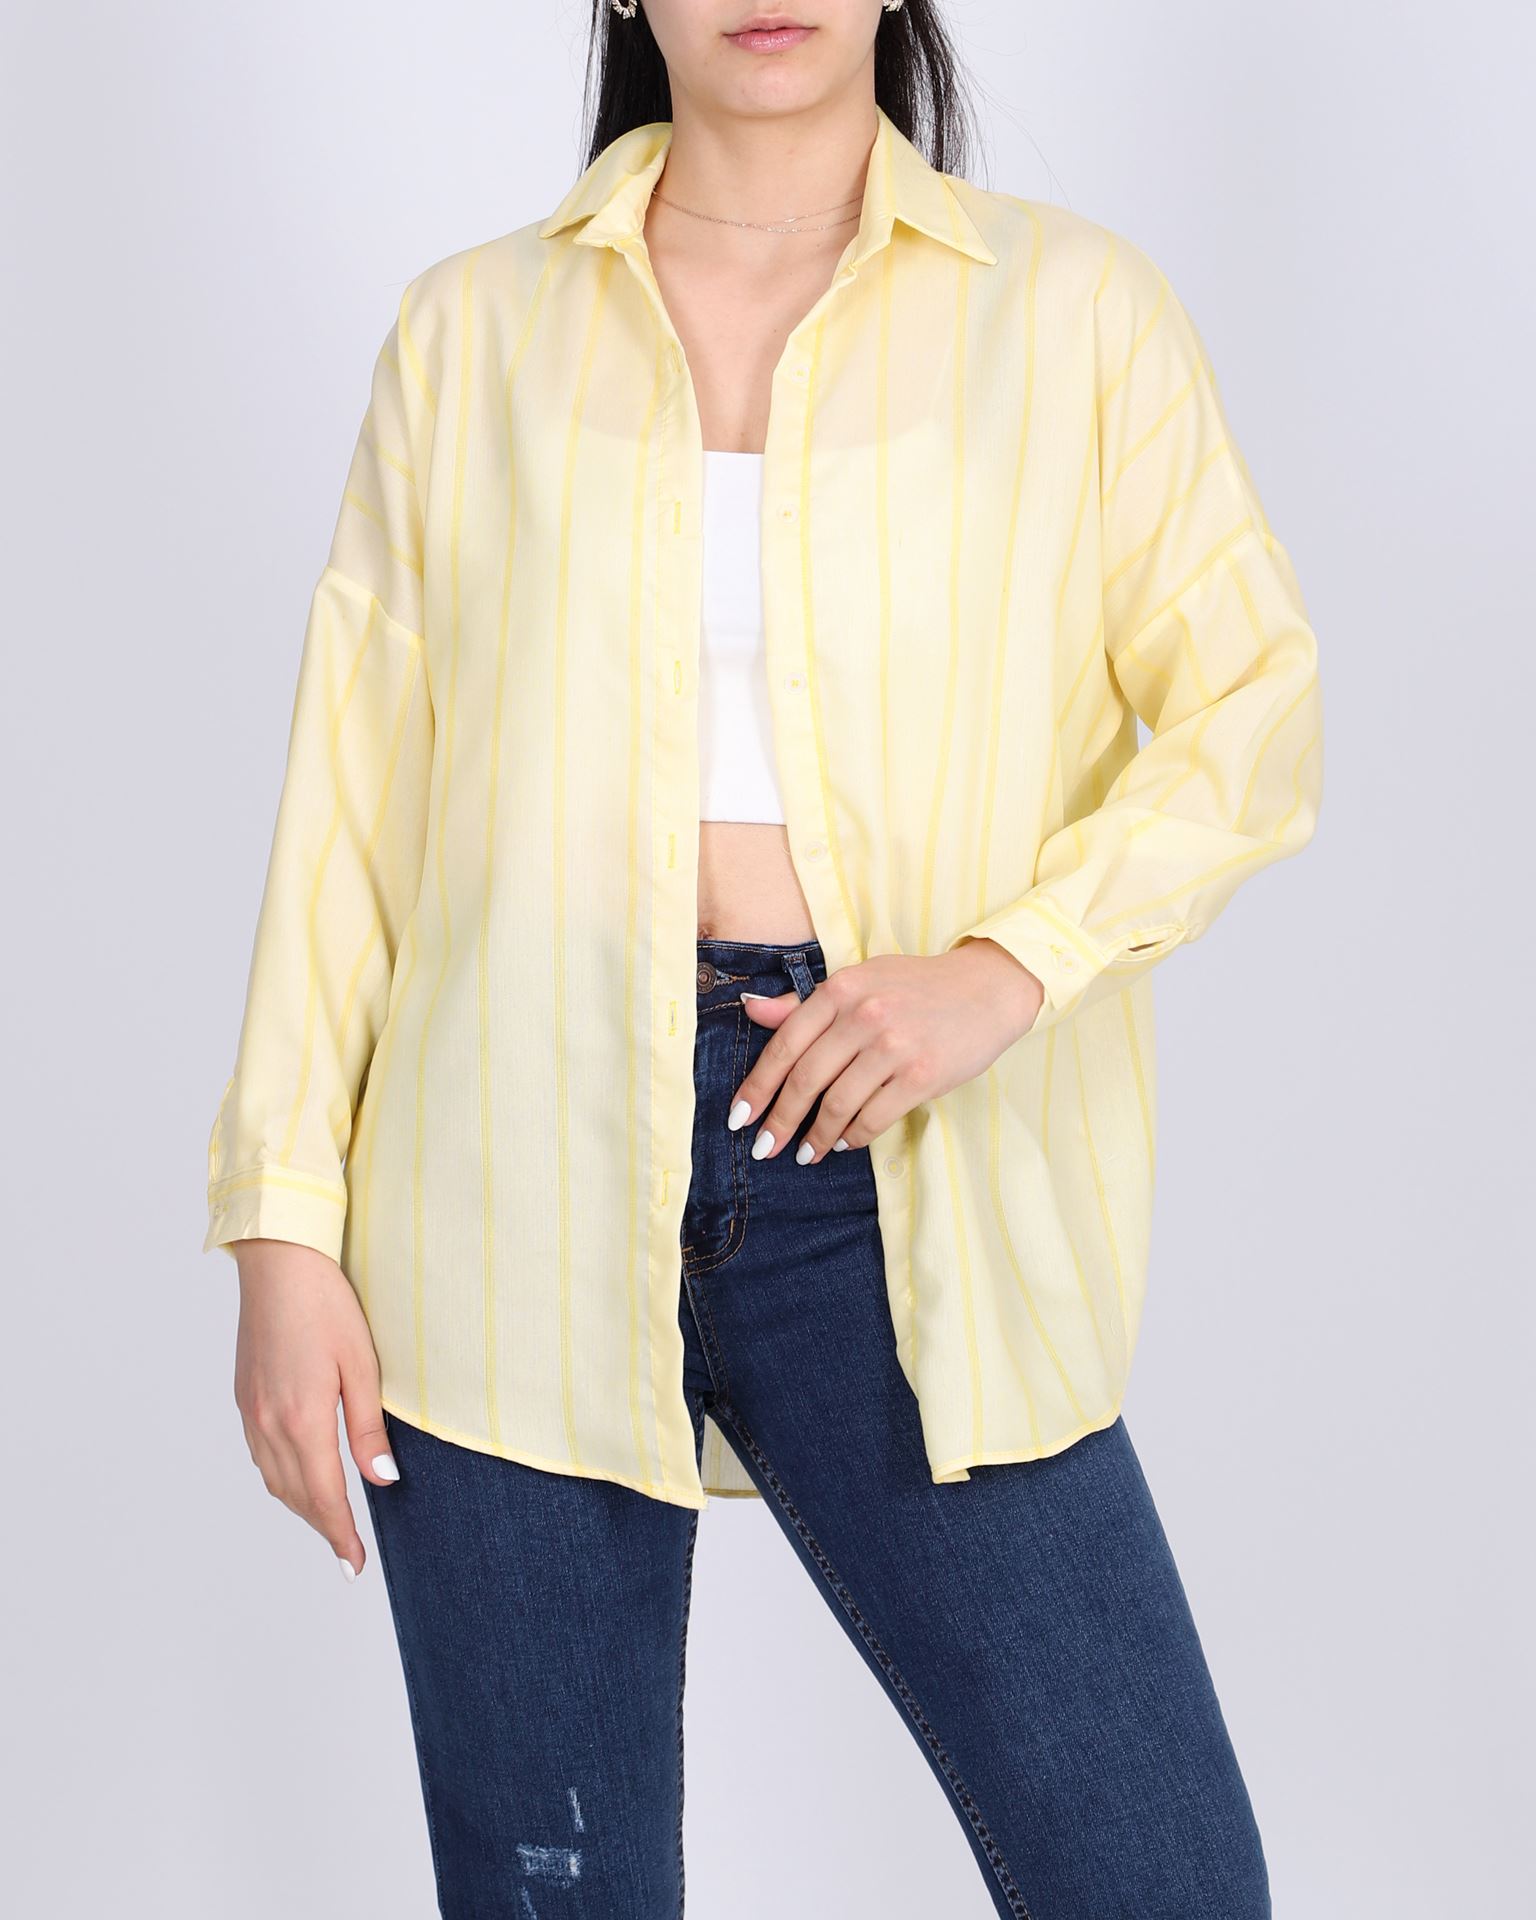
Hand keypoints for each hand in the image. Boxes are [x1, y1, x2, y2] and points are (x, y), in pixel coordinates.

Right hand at [232, 1239, 398, 1580]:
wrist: (278, 1263)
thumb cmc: (326, 1304)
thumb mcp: (361, 1364)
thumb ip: (368, 1427)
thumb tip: (382, 1479)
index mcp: (302, 1419)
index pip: (324, 1496)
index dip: (340, 1535)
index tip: (354, 1566)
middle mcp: (269, 1422)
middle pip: (295, 1495)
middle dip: (322, 1527)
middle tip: (348, 1553)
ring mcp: (251, 1410)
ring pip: (273, 1479)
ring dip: (300, 1506)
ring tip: (328, 1522)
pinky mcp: (244, 1396)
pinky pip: (260, 1454)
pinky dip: (281, 1478)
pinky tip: (298, 1477)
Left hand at [729, 939, 1044, 1164]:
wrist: (985, 990)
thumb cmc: (916, 987)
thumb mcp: (859, 981)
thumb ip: (804, 1003)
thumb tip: (751, 1009)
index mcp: (841, 989)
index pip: (785, 1045)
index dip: (757, 1086)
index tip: (738, 1117)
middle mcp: (864, 1015)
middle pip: (806, 1080)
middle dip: (780, 1121)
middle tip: (764, 1148)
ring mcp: (894, 1046)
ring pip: (838, 1104)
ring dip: (817, 1137)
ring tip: (806, 1154)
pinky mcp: (922, 1075)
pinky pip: (874, 1117)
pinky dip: (853, 1136)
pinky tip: (844, 1143)